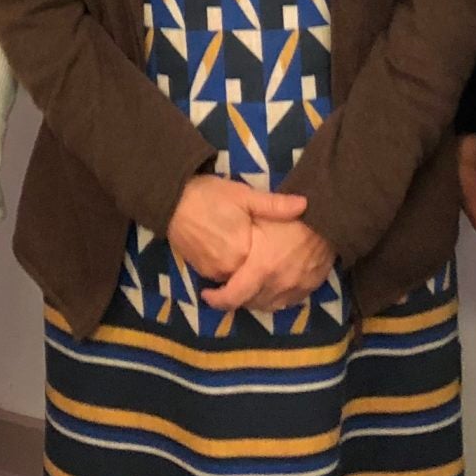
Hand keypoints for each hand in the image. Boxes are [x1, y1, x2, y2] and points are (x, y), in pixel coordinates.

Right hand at [165, 175, 307, 281]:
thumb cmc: (209, 195)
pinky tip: (240, 257)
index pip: (269, 271)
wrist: (171, 198)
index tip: (293, 261)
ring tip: (263, 261)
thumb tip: (305, 204)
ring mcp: (212, 272)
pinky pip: (223, 277)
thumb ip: (274, 205)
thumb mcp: (244, 195)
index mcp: (243, 254)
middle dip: (266, 273)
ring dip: (249, 274)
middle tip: (280, 261)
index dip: (281, 266)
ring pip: (238, 280)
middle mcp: (228, 270)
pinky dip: (233, 272)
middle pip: (254, 280)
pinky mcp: (200, 270)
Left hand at [203, 219, 334, 313]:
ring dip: (254, 300)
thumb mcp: (262, 212)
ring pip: (268, 305)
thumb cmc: (292, 214)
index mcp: (262, 268)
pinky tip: (268, 288)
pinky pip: (286, 302)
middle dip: (235, 297)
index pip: (233, 297)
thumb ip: (235, 236)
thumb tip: (217, 227)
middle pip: (250, 303)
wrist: (332, 219)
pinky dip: (273, 298)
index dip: (217, 299)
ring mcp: (295, 289)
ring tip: (245, 288)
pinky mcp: (309, 288)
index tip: (207, 293)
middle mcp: (277, 285)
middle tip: (226, 286)